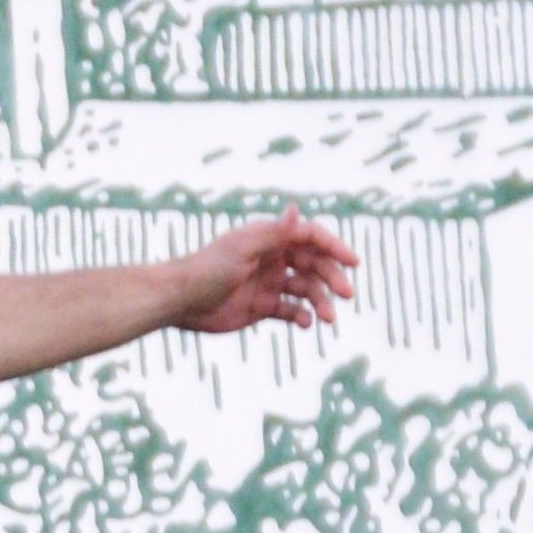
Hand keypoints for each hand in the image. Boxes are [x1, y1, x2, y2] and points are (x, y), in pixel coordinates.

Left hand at [173, 208, 355, 335]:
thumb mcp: (242, 249)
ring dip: (321, 302)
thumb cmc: (207, 268)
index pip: (311, 238)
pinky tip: (308, 323)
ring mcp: (269, 283)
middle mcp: (273, 258)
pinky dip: (302, 316)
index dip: (334, 247)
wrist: (180, 301)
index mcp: (270, 238)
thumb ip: (272, 233)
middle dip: (332, 278)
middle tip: (346, 294)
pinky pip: (291, 311)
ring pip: (306, 290)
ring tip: (328, 318)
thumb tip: (295, 209)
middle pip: (314, 265)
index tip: (353, 262)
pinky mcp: (262, 307)